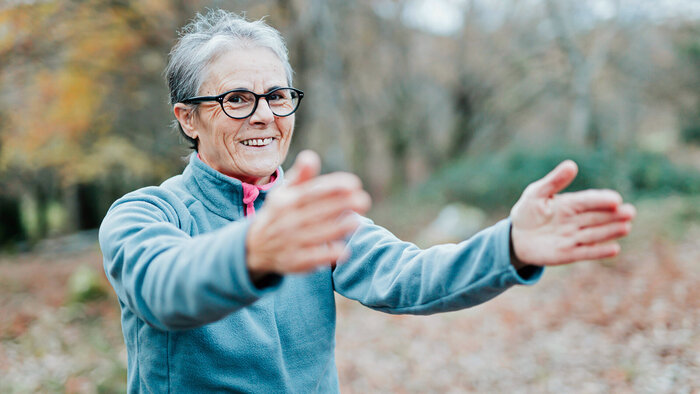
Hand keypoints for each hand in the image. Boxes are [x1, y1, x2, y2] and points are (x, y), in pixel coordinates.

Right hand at [246, 150, 371, 277]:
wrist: (255, 247)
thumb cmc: (279, 213)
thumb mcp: (284, 193)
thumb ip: (301, 176)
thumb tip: (311, 157)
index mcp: (286, 202)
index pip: (311, 192)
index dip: (333, 187)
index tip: (354, 184)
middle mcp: (286, 221)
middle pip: (317, 212)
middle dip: (341, 206)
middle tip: (364, 200)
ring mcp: (289, 242)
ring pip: (317, 235)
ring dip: (338, 229)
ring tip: (358, 222)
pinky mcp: (294, 262)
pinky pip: (313, 258)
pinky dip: (328, 254)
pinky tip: (344, 250)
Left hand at [510, 160, 635, 266]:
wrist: (517, 237)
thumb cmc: (528, 211)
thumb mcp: (536, 193)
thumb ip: (554, 182)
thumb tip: (571, 165)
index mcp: (569, 204)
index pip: (588, 201)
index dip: (601, 200)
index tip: (615, 199)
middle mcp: (575, 221)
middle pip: (597, 217)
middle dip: (614, 215)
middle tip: (630, 212)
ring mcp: (573, 237)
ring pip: (594, 234)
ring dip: (610, 231)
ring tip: (626, 227)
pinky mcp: (568, 254)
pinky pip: (585, 252)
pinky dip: (599, 251)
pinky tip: (615, 249)